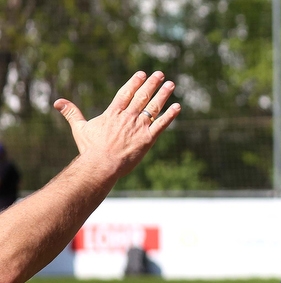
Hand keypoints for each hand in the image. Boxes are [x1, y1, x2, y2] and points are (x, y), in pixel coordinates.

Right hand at [54, 70, 180, 179]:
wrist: (101, 165)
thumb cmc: (90, 149)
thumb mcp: (79, 129)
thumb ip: (71, 113)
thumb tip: (57, 102)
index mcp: (113, 113)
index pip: (126, 93)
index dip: (134, 82)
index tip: (142, 73)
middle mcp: (127, 117)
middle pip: (141, 96)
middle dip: (152, 84)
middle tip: (160, 73)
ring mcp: (138, 127)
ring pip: (153, 107)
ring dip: (163, 95)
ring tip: (171, 84)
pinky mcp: (147, 139)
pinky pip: (162, 125)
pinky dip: (170, 115)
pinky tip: (178, 106)